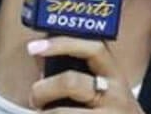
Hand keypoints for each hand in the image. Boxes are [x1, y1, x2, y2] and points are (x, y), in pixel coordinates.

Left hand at [28, 36, 144, 112]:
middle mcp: (116, 96)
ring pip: (61, 112)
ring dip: (44, 113)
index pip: (94, 49)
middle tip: (34, 99)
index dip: (63, 43)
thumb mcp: (105, 89)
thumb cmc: (111, 111)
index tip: (33, 47)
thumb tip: (37, 54)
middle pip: (71, 82)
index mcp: (115, 75)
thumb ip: (77, 72)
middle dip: (42, 90)